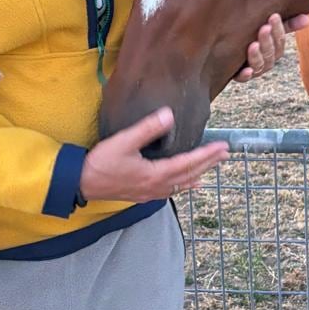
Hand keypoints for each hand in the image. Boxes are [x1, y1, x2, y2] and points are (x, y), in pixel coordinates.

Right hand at [80, 107, 227, 202]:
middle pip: (189, 174)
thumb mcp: (124, 141)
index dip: (207, 155)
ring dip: (199, 173)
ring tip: (213, 166)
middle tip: (226, 154)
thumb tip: (168, 115)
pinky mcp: (143, 194)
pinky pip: (172, 190)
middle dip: (208, 163)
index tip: (222, 146)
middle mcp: (157, 187)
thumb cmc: (101, 162)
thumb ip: (147, 128)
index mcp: (155, 174)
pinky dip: (185, 185)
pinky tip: (190, 185)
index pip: (188, 163)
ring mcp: (151, 193)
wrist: (82, 183)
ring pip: (182, 184)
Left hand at [234, 12, 308, 82]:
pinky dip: (246, 75)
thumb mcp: (269, 31)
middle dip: (267, 41)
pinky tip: (246, 71)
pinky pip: (244, 78)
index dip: (278, 30)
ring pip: (259, 65)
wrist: (228, 51)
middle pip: (270, 53)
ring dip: (257, 56)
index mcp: (275, 51)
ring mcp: (254, 70)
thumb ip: (287, 25)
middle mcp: (266, 62)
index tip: (273, 16)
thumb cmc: (253, 37)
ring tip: (253, 45)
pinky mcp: (239, 76)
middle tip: (263, 28)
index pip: (280, 41)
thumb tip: (308, 19)